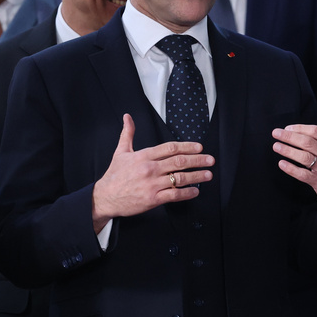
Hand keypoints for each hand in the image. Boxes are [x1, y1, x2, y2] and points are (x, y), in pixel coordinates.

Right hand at [92, 114, 213, 231]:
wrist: (105, 197)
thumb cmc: (114, 175)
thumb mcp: (121, 151)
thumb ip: (128, 133)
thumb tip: (127, 117)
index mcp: (144, 156)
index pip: (170, 148)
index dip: (187, 147)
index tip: (199, 147)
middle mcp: (150, 169)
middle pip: (179, 162)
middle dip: (198, 160)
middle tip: (210, 160)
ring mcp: (152, 184)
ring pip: (179, 178)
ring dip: (197, 176)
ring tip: (208, 174)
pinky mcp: (153, 199)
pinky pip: (174, 195)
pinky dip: (187, 193)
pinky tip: (195, 191)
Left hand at [272, 108, 316, 227]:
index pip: (316, 131)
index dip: (299, 128)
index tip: (286, 128)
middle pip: (308, 142)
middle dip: (289, 137)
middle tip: (275, 133)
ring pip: (304, 157)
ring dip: (287, 150)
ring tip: (276, 146)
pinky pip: (303, 175)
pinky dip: (291, 169)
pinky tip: (281, 164)